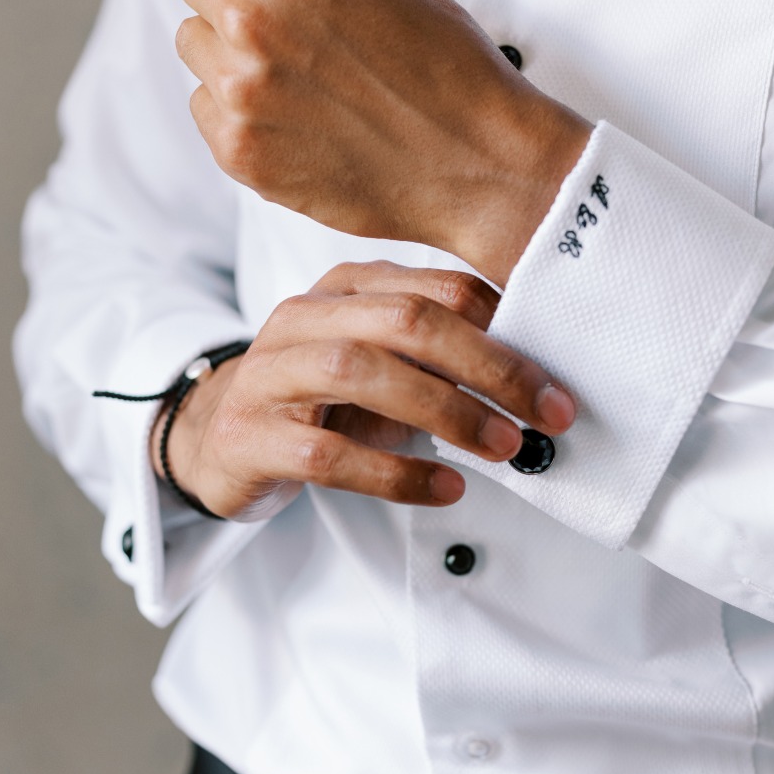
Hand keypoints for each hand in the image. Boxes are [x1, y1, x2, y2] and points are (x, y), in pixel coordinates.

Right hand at [153, 261, 575, 518]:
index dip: (505, 327)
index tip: (556, 376)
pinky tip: (444, 486)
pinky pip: (328, 453)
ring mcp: (270, 375)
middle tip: (546, 413)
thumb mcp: (378, 362)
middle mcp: (304, 317)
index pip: (436, 289)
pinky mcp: (251, 437)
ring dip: (446, 411)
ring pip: (363, 373)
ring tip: (504, 447)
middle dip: (488, 367)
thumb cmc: (316, 400)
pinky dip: (395, 471)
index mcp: (346, 286)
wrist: (216, 440)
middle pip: (406, 322)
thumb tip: (532, 379)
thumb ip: (438, 355)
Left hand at [174, 0, 590, 286]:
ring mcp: (239, 92)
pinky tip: (301, 114)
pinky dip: (240, 108)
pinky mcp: (237, 150)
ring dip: (232, 49)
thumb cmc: (447, 61)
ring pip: (193, 42)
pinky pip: (204, 106)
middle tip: (299, 22)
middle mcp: (252, 21)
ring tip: (304, 71)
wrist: (478, 165)